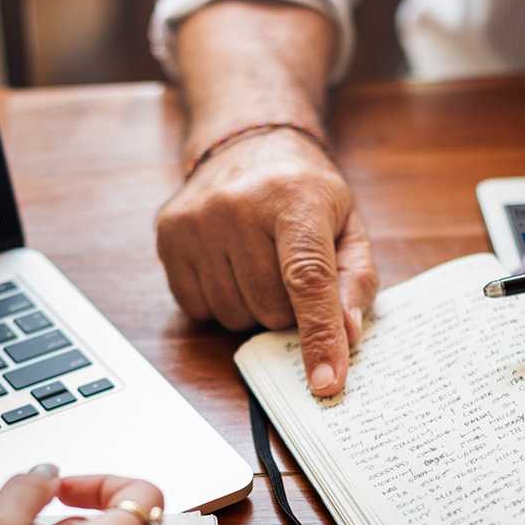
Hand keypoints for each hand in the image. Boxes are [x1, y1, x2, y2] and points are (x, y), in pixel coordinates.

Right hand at [156, 128, 378, 396]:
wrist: (248, 142)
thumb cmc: (304, 191)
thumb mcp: (348, 224)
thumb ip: (355, 280)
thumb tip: (347, 336)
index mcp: (295, 197)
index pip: (307, 279)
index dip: (319, 335)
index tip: (326, 382)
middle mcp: (239, 205)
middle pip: (271, 307)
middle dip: (289, 309)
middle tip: (290, 272)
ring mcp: (197, 221)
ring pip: (234, 316)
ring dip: (254, 307)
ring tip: (259, 264)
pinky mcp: (168, 236)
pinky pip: (199, 309)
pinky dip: (222, 302)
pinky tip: (230, 266)